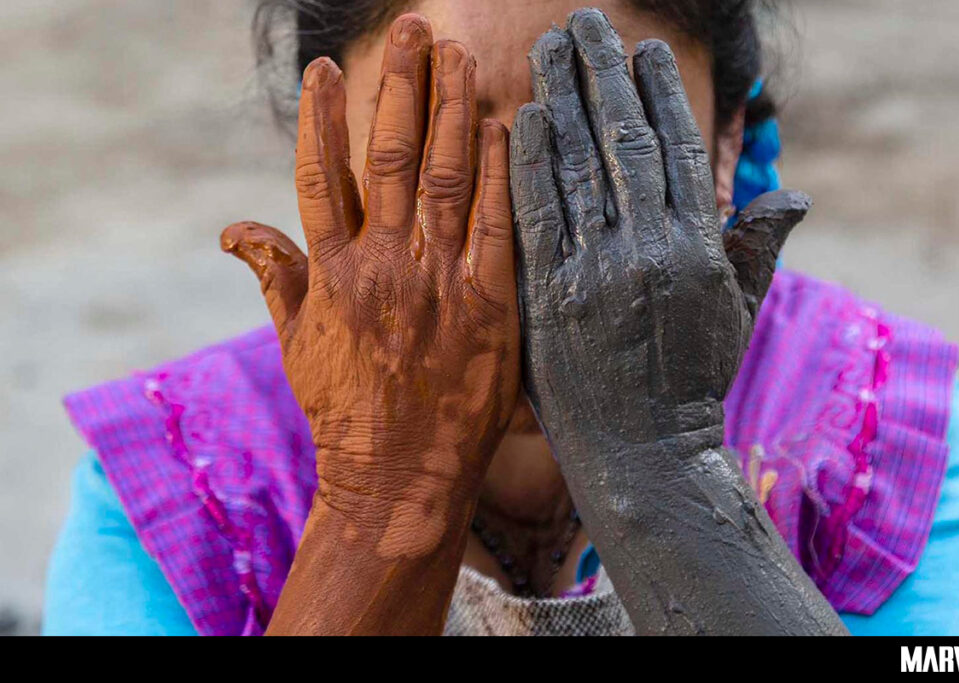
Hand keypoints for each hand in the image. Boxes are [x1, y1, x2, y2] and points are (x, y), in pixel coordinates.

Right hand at [222, 14, 517, 555]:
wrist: (399, 474)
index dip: (322, 118)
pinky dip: (498, 174)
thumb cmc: (345, 409)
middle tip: (416, 28)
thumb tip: (231, 228)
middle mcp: (383, 265)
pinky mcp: (488, 305)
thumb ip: (274, 275)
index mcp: (332, 271)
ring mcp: (437, 282)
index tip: (324, 68)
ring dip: (453, 110)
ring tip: (459, 56)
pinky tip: (505, 128)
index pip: (322, 175)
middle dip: (402, 87)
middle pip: (391, 157)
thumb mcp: (294, 342)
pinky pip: (494, 227)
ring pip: (444, 177)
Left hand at [512, 9, 807, 458]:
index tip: (644, 49)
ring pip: (579, 166)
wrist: (643, 454)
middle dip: (605, 74)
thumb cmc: (691, 382)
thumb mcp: (737, 315)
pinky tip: (523, 116)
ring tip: (552, 47)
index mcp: (697, 248)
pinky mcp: (547, 295)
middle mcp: (649, 249)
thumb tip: (797, 195)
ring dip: (563, 98)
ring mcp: (595, 270)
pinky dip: (529, 161)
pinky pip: (536, 215)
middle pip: (625, 141)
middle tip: (586, 20)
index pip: (677, 150)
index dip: (660, 93)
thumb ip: (758, 248)